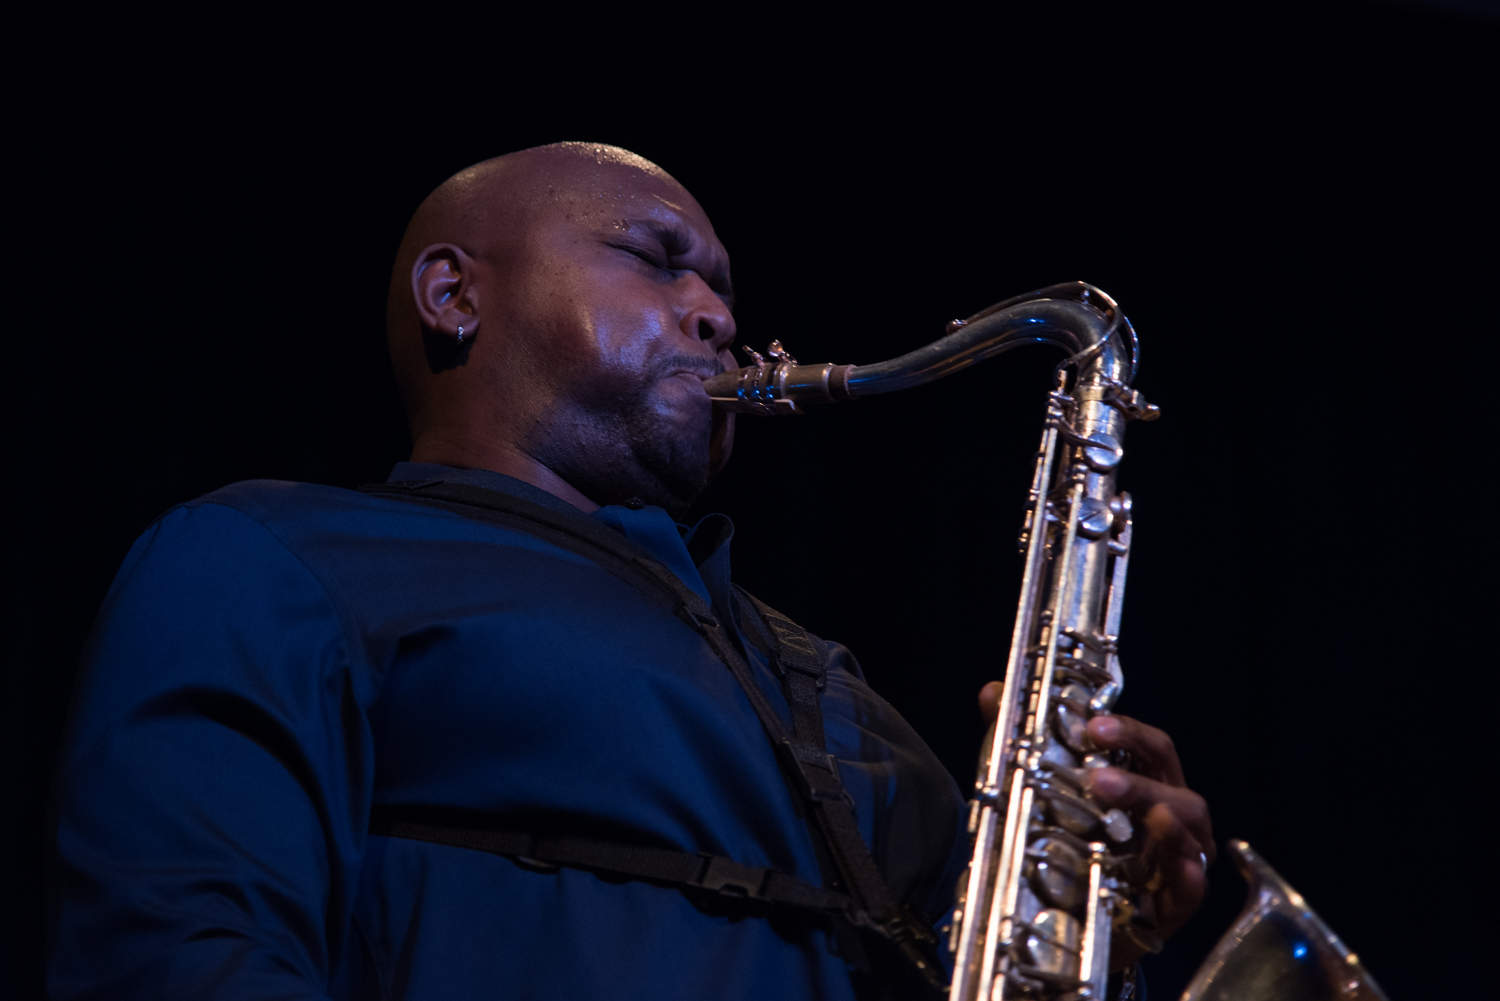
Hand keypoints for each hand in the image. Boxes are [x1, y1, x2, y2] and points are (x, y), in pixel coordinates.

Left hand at [978, 683, 1213, 969]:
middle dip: (1139, 780)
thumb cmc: (1072, 841)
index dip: (1127, 731)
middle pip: (1172, 784)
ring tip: (1148, 817)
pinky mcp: (1175, 903)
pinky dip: (1189, 878)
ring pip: (1189, 831)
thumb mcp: (1043, 790)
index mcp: (1146, 780)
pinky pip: (1191, 890)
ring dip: (1168, 823)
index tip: (1093, 726)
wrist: (1070, 916)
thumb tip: (992, 693)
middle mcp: (1170, 813)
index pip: (1149, 746)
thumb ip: (1021, 741)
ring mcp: (1179, 857)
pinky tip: (1183, 870)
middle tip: (1098, 781)